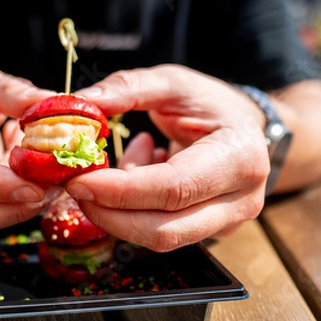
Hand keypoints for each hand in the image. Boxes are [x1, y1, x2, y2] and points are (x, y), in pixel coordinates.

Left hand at [67, 65, 269, 251]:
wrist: (246, 127)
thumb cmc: (211, 103)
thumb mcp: (173, 82)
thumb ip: (129, 88)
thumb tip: (81, 103)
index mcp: (238, 156)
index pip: (173, 188)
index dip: (120, 190)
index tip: (78, 180)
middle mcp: (240, 199)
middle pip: (164, 229)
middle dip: (109, 213)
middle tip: (75, 186)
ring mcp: (227, 222)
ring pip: (159, 237)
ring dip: (117, 212)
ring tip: (112, 168)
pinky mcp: (208, 231)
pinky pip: (160, 231)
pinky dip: (133, 209)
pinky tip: (137, 172)